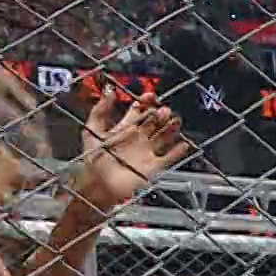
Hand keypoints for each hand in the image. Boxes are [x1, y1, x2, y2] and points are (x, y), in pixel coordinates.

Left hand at [74, 89, 189, 210]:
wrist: (98, 185)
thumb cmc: (92, 159)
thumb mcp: (92, 131)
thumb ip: (100, 110)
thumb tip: (109, 90)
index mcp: (124, 129)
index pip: (139, 111)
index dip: (145, 102)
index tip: (150, 96)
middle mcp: (138, 138)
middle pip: (154, 122)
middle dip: (160, 114)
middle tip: (164, 109)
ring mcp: (146, 152)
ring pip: (163, 136)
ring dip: (170, 128)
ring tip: (175, 120)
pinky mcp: (152, 167)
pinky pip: (168, 158)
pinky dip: (177, 152)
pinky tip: (184, 144)